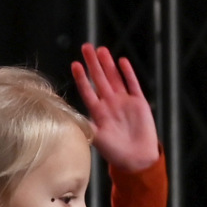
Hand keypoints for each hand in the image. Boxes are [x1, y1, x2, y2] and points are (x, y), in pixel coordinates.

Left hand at [70, 45, 160, 173]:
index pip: (87, 91)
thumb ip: (83, 125)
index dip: (82, 78)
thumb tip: (67, 115)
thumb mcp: (95, 138)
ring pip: (115, 78)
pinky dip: (128, 74)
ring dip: (108, 64)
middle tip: (87, 47)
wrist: (137, 160)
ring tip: (102, 50)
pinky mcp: (139, 103)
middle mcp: (110, 104)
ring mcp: (124, 102)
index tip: (75, 64)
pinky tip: (122, 62)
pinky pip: (133, 85)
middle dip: (93, 63)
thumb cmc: (115, 152)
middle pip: (100, 79)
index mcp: (98, 112)